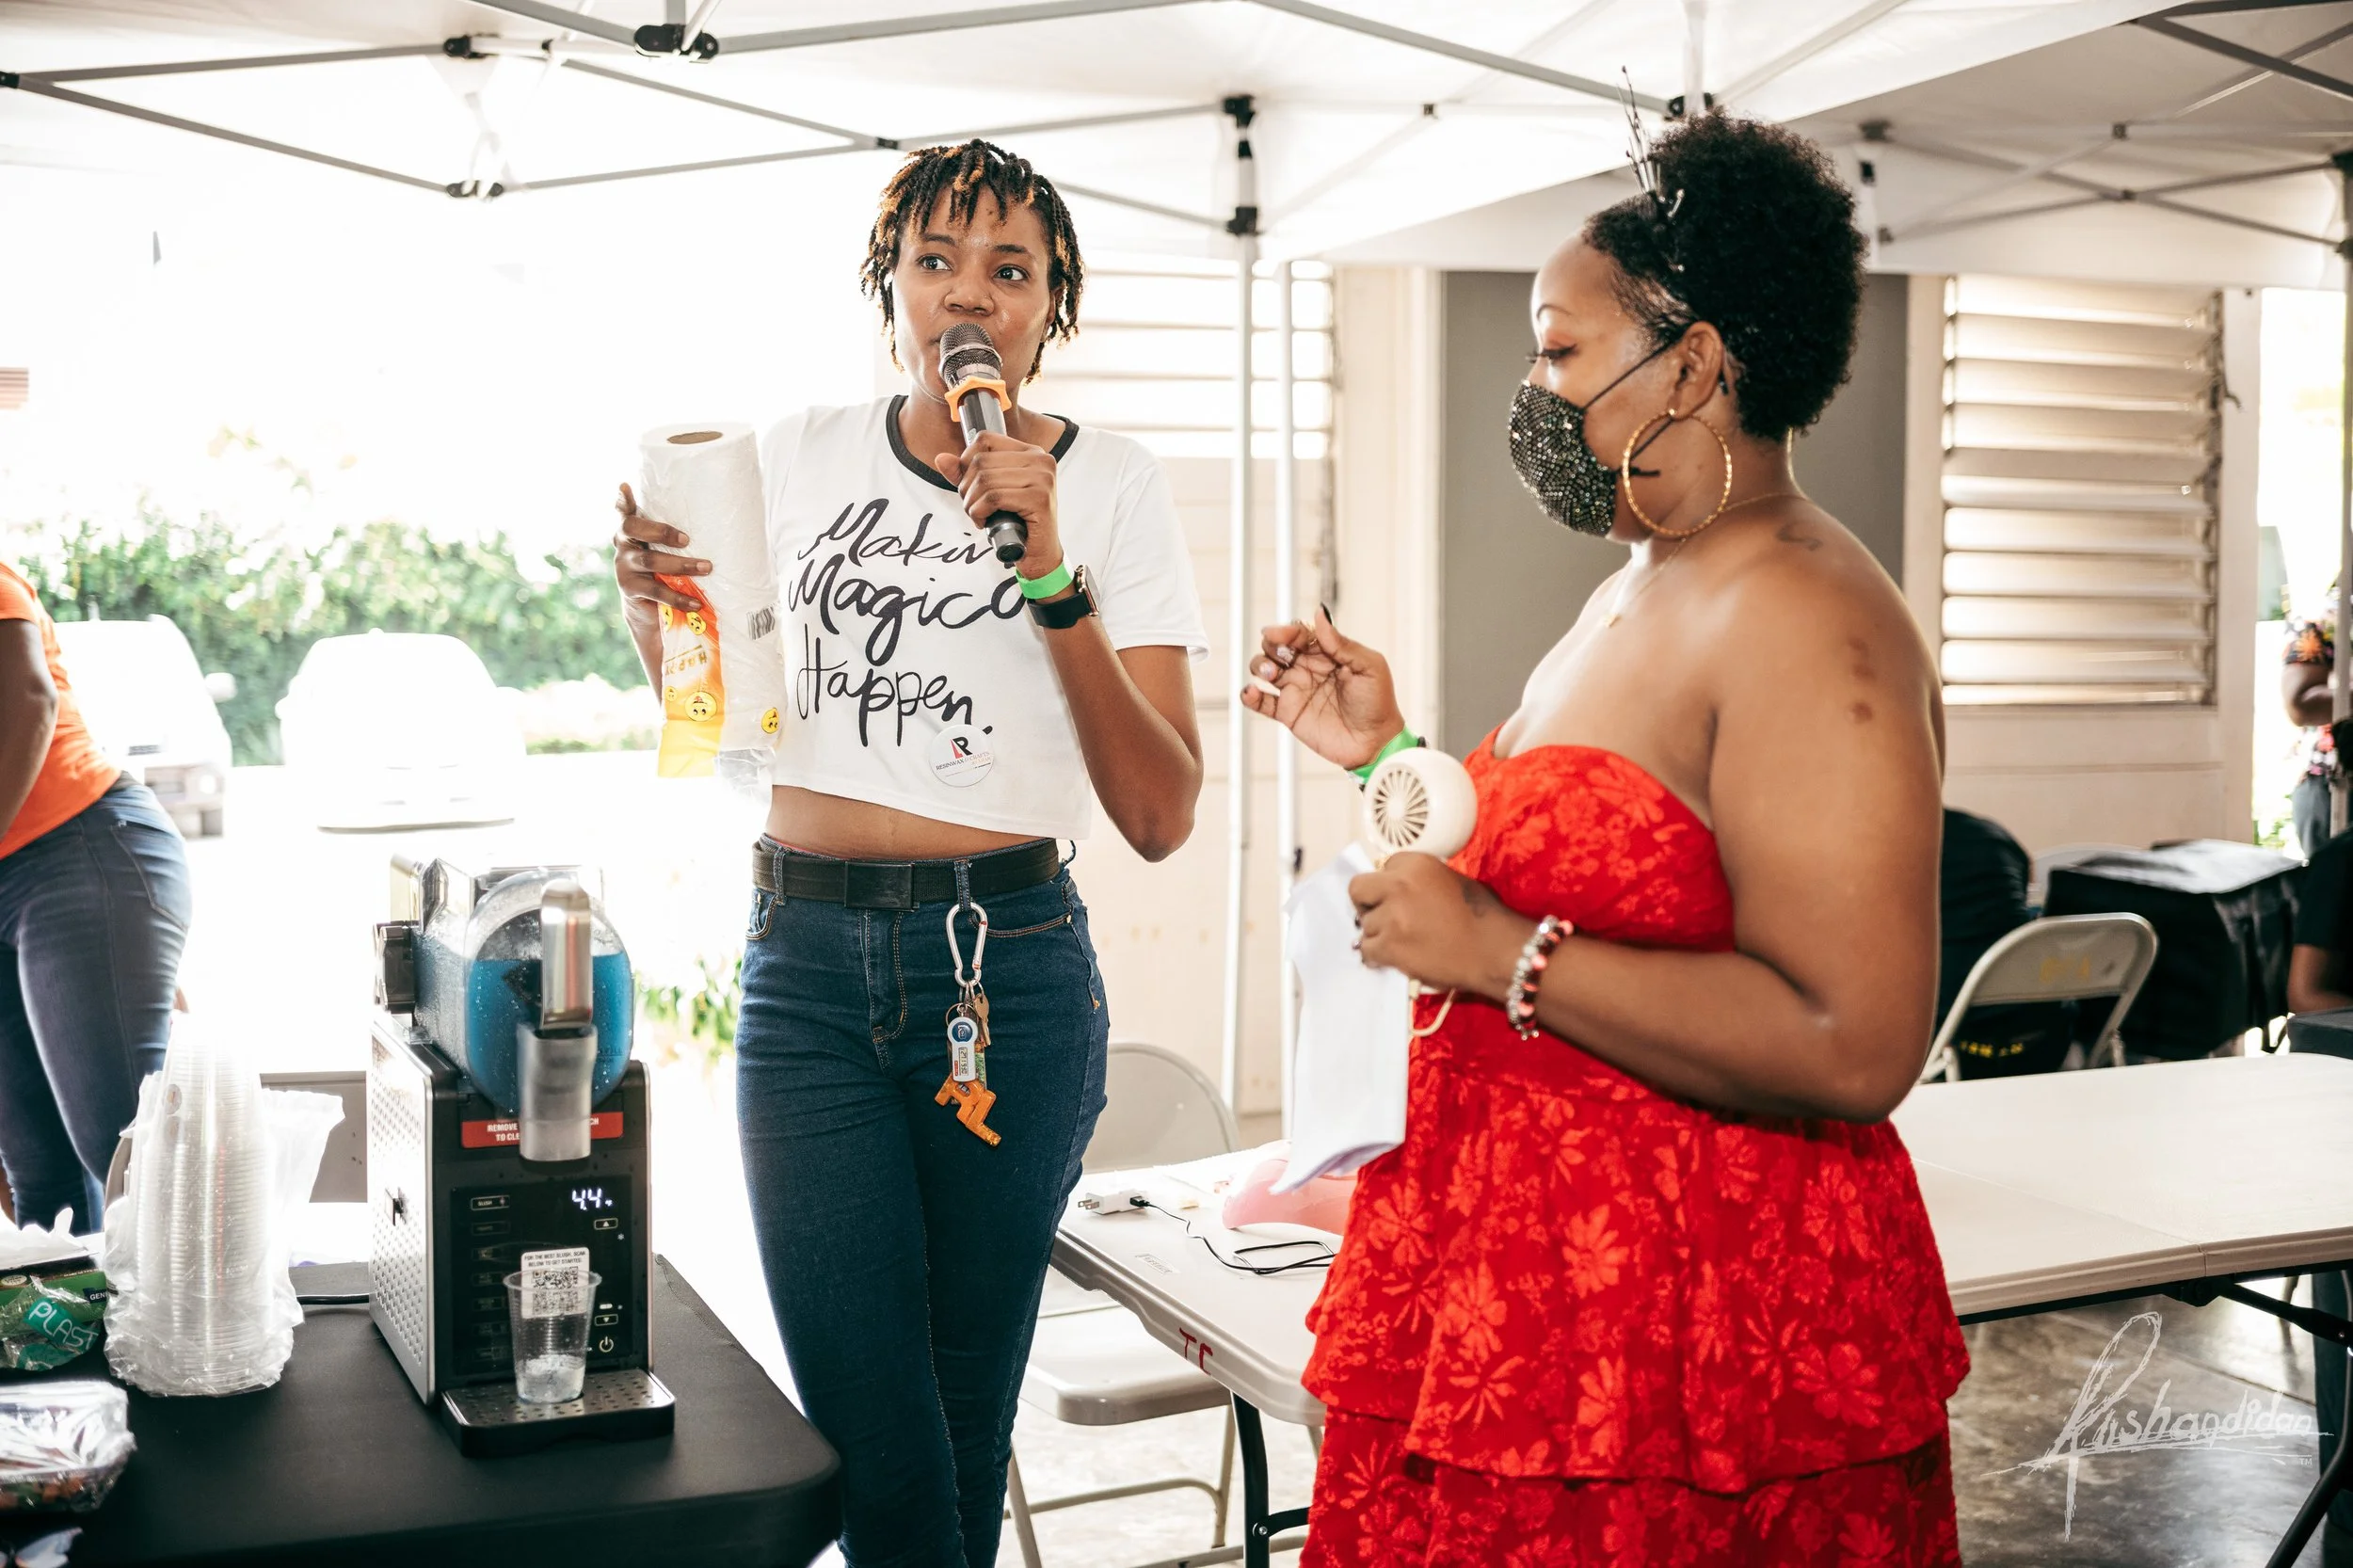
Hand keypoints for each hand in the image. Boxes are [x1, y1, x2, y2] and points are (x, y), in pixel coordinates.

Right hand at [611, 482, 710, 628]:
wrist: (648, 610)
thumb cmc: (665, 571)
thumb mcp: (666, 550)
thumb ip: (674, 536)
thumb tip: (713, 519)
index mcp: (631, 530)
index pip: (624, 511)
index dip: (623, 500)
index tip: (625, 487)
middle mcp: (623, 544)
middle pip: (633, 528)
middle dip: (661, 531)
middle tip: (687, 539)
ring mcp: (624, 566)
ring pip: (650, 560)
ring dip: (681, 564)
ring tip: (707, 567)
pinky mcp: (630, 589)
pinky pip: (656, 591)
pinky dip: (678, 597)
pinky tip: (695, 602)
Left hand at [934, 431, 1061, 579]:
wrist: (1039, 554)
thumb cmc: (1016, 522)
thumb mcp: (989, 492)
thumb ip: (966, 474)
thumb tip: (941, 458)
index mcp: (1031, 452)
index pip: (985, 439)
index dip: (967, 461)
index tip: (970, 485)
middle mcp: (1041, 460)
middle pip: (981, 461)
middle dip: (966, 487)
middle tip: (972, 507)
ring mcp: (1043, 478)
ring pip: (985, 480)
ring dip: (971, 503)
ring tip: (978, 516)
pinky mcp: (1039, 498)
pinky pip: (994, 497)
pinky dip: (980, 512)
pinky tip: (984, 523)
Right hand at [1241, 606, 1405, 768]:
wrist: (1375, 742)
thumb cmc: (1378, 703)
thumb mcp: (1368, 666)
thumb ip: (1341, 643)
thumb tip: (1319, 614)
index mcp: (1327, 653)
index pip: (1299, 634)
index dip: (1286, 631)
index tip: (1277, 634)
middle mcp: (1308, 668)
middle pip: (1277, 646)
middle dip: (1271, 645)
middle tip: (1282, 657)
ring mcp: (1296, 690)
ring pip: (1264, 669)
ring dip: (1259, 665)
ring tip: (1270, 674)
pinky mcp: (1288, 713)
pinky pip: (1261, 702)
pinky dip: (1249, 695)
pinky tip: (1251, 692)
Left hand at [1350, 853, 1532, 996]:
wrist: (1494, 950)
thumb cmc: (1484, 917)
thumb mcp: (1452, 880)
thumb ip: (1420, 881)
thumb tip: (1399, 893)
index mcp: (1416, 864)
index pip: (1384, 867)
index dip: (1389, 886)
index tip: (1398, 899)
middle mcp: (1398, 884)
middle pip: (1359, 889)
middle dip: (1367, 904)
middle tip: (1382, 917)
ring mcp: (1391, 915)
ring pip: (1364, 925)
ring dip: (1378, 934)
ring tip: (1402, 943)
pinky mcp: (1389, 945)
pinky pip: (1366, 949)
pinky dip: (1376, 956)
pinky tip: (1392, 958)